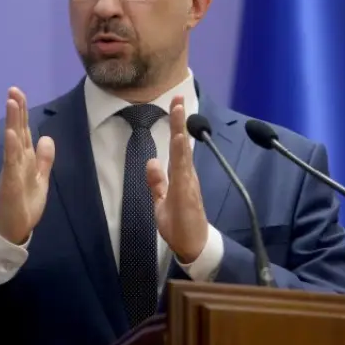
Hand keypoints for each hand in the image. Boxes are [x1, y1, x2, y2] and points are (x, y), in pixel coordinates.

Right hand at [0, 87, 55, 244]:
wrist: (13, 229)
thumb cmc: (24, 204)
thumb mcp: (40, 178)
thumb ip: (44, 159)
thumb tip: (47, 137)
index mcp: (24, 159)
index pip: (23, 130)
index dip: (21, 112)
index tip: (18, 93)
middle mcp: (16, 161)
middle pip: (16, 131)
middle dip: (15, 110)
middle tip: (13, 90)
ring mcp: (11, 171)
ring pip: (12, 142)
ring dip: (12, 122)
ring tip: (11, 103)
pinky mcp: (9, 184)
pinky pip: (10, 164)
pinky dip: (11, 148)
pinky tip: (11, 134)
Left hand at [146, 95, 207, 262]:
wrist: (193, 246)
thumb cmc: (179, 225)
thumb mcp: (161, 201)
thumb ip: (157, 182)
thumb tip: (151, 162)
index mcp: (181, 175)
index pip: (176, 146)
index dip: (175, 126)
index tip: (174, 104)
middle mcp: (186, 175)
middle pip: (182, 143)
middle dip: (179, 120)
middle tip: (178, 97)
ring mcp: (188, 182)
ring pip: (183, 152)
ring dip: (180, 130)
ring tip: (178, 110)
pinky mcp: (187, 192)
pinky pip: (183, 169)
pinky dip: (181, 153)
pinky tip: (179, 140)